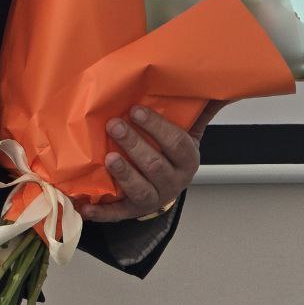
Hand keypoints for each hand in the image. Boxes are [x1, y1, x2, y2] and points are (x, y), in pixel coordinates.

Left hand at [77, 101, 227, 223]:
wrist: (163, 187)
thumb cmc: (170, 153)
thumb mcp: (187, 133)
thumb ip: (198, 113)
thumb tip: (218, 90)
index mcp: (187, 161)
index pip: (177, 144)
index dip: (157, 127)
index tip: (135, 110)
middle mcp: (172, 182)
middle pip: (155, 165)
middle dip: (134, 144)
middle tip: (114, 125)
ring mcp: (152, 199)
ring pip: (140, 189)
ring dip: (124, 174)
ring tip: (108, 157)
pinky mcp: (131, 211)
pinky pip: (116, 214)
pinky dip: (101, 212)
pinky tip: (85, 206)